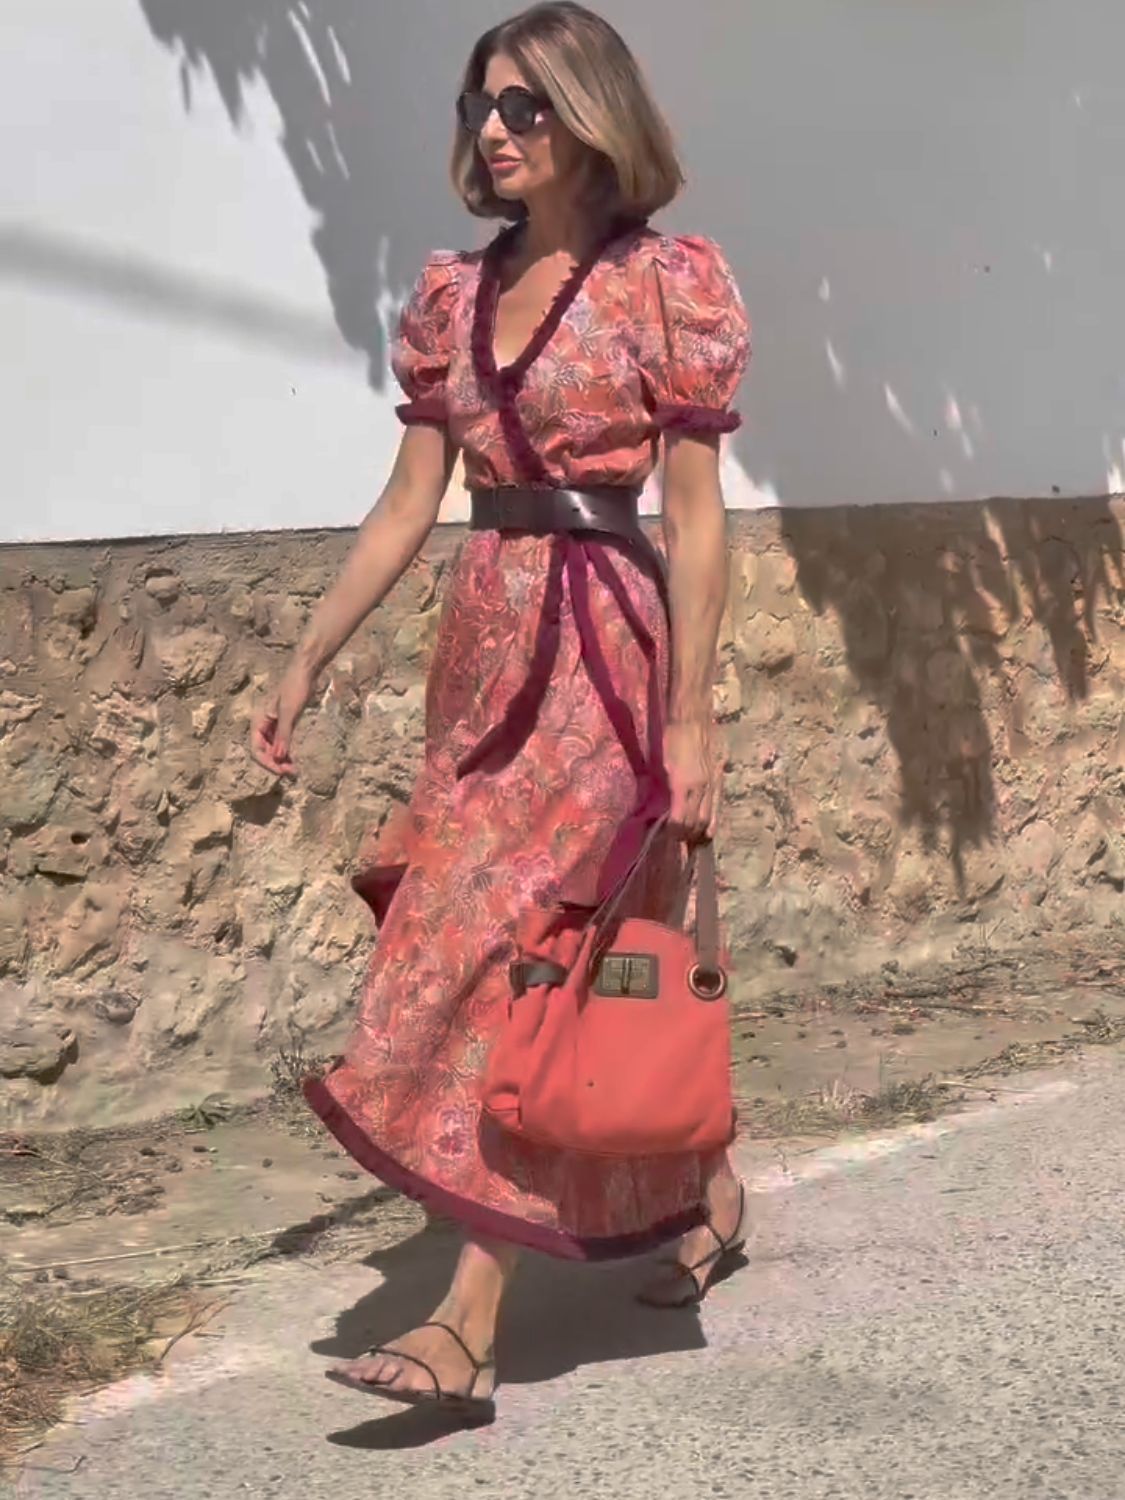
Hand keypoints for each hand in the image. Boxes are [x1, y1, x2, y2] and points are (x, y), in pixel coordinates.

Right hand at [249, 658, 315, 776]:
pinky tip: (294, 760)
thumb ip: (283, 735)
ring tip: (294, 770)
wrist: (305, 672)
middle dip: (275, 763)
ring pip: (272, 748)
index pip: (256, 750)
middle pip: (263, 751)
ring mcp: (273, 724)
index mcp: (258, 721)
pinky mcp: (284, 722)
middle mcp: (263, 724)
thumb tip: (278, 757)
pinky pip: (281, 742)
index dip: (268, 763)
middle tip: (291, 773)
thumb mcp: (289, 713)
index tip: (282, 771)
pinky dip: (286, 752)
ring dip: (281, 760)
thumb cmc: (295, 688)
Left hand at [663, 718, 721, 842]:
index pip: (680, 820)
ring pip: (708, 818)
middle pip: (695, 823)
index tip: (665, 835)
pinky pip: (717, 807)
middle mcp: (700, 788)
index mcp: (683, 785)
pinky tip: (708, 830)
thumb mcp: (660, 765)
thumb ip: (662, 789)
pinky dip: (712, 822)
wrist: (693, 720)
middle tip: (675, 839)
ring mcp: (712, 785)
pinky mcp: (718, 780)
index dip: (673, 832)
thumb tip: (659, 808)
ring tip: (689, 838)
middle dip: (685, 836)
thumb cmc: (671, 739)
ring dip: (698, 832)